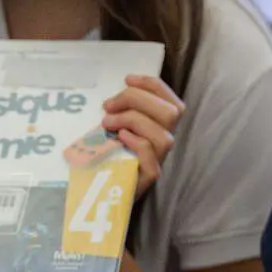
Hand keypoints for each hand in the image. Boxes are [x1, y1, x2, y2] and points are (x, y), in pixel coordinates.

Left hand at [102, 75, 182, 197]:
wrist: (101, 192)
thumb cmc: (108, 156)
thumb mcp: (116, 127)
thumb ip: (122, 111)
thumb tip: (112, 97)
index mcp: (160, 126)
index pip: (171, 100)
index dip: (151, 85)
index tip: (127, 79)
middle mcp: (164, 141)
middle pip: (171, 113)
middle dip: (137, 100)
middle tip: (108, 106)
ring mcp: (159, 160)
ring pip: (163, 135)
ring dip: (132, 120)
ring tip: (107, 123)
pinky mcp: (149, 177)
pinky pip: (151, 155)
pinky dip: (136, 141)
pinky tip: (119, 137)